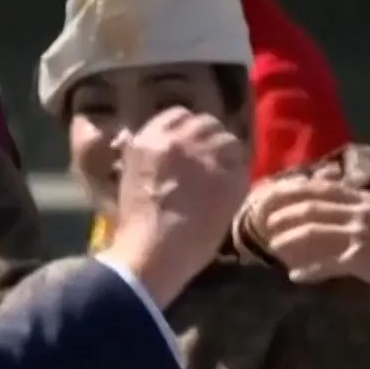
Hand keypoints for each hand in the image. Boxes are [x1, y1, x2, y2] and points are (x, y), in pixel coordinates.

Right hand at [99, 107, 249, 307]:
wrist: (152, 253)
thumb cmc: (133, 225)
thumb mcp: (126, 178)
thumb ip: (141, 155)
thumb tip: (132, 138)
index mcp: (149, 139)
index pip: (178, 115)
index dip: (187, 130)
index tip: (189, 145)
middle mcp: (179, 140)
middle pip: (207, 124)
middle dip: (209, 140)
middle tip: (209, 160)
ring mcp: (207, 157)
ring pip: (229, 141)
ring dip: (227, 156)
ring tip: (222, 175)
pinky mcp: (230, 178)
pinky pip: (242, 166)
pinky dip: (238, 176)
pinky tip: (230, 192)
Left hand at [254, 179, 369, 300]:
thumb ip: (363, 205)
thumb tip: (339, 198)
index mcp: (367, 199)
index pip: (323, 187)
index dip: (294, 190)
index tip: (273, 195)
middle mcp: (361, 211)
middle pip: (312, 206)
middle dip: (283, 213)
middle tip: (264, 223)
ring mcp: (361, 234)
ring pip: (314, 231)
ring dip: (288, 240)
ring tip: (273, 248)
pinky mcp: (362, 259)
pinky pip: (328, 264)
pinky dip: (309, 271)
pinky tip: (295, 278)